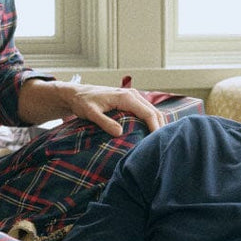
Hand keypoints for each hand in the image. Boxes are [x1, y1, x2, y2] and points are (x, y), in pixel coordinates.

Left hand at [18, 80, 164, 135]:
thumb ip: (105, 122)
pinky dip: (151, 122)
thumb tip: (120, 133)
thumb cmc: (83, 102)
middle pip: (154, 112)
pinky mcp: (130, 102)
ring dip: (157, 125)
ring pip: (152, 112)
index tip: (158, 143)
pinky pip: (146, 112)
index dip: (156, 128)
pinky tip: (151, 135)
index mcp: (126, 97)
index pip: (149, 113)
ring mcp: (133, 97)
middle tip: (163, 147)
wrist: (77, 94)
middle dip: (160, 128)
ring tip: (159, 143)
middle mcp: (133, 95)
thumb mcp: (91, 113)